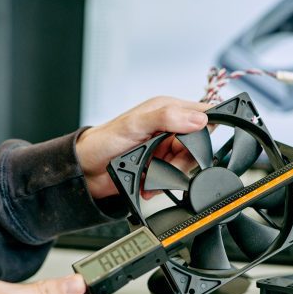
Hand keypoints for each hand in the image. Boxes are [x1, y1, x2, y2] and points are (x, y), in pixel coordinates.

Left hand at [76, 97, 209, 198]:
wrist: (86, 170)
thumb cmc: (102, 141)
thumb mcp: (134, 124)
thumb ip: (166, 117)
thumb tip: (198, 119)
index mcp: (167, 109)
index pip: (202, 113)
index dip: (206, 126)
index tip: (198, 140)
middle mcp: (170, 128)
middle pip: (198, 144)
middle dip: (186, 158)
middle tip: (169, 161)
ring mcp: (166, 148)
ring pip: (188, 164)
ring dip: (173, 173)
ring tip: (153, 173)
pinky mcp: (162, 166)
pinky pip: (176, 178)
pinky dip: (165, 184)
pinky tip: (150, 182)